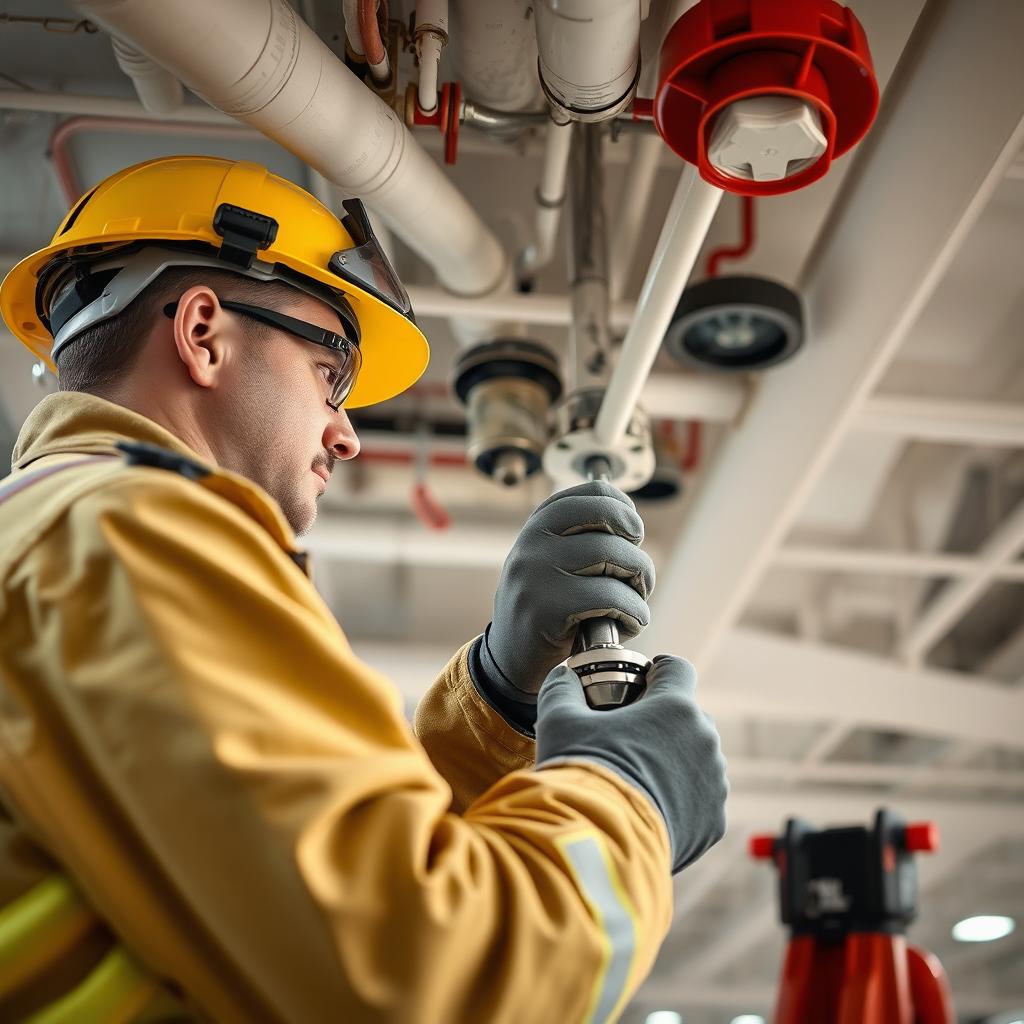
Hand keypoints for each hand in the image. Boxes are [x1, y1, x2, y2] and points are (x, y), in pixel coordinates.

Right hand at [475, 481, 654, 706]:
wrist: (510, 658)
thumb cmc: (547, 607)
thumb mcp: (553, 562)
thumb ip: (581, 537)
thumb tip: (630, 518)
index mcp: (538, 525)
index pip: (594, 493)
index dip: (625, 511)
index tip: (632, 535)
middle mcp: (532, 542)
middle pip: (610, 524)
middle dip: (637, 553)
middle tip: (639, 577)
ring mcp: (536, 574)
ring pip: (614, 558)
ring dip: (640, 585)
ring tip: (635, 605)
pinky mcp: (546, 608)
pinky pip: (611, 598)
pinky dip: (634, 613)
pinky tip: (630, 624)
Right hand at [535, 655, 727, 873]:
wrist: (599, 846)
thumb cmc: (582, 775)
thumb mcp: (560, 721)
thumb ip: (563, 689)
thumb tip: (563, 677)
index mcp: (675, 707)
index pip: (677, 668)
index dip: (657, 670)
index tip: (641, 682)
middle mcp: (704, 740)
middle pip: (687, 716)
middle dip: (661, 721)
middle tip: (627, 737)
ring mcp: (714, 783)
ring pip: (696, 758)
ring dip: (672, 760)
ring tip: (636, 778)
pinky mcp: (713, 821)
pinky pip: (698, 799)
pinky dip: (678, 799)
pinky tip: (647, 807)